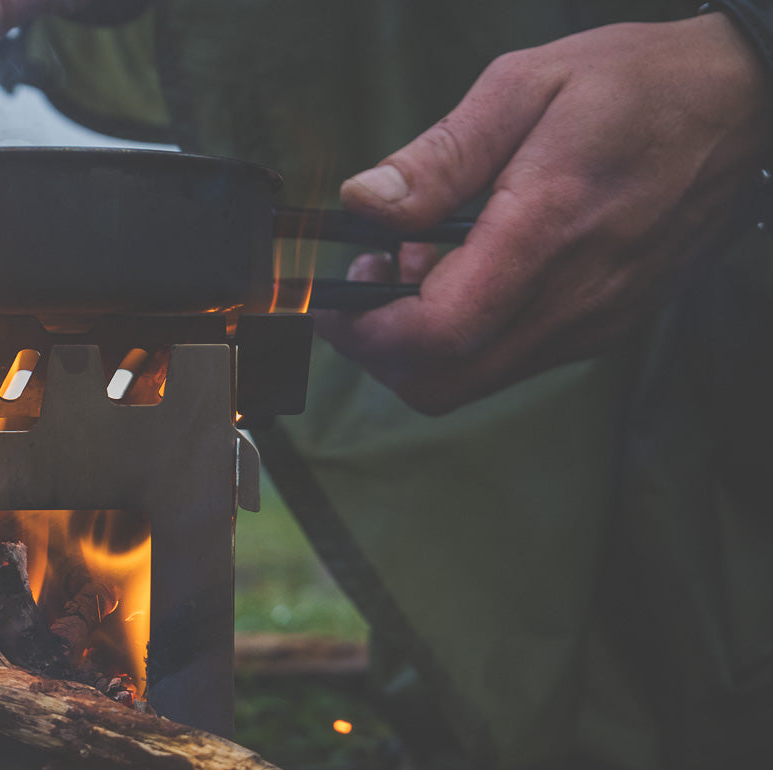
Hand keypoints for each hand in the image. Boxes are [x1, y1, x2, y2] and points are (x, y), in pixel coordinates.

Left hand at [329, 13, 771, 414]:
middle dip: (382, 349)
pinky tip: (471, 274)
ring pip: (475, 382)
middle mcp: (574, 295)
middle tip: (372, 281)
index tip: (338, 299)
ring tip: (422, 266)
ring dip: (424, 345)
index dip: (367, 332)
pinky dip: (469, 338)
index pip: (438, 332)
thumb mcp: (523, 86)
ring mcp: (593, 321)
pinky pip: (513, 362)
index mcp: (546, 229)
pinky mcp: (603, 328)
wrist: (740, 106)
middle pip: (443, 383)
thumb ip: (438, 156)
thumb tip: (364, 203)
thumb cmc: (633, 85)